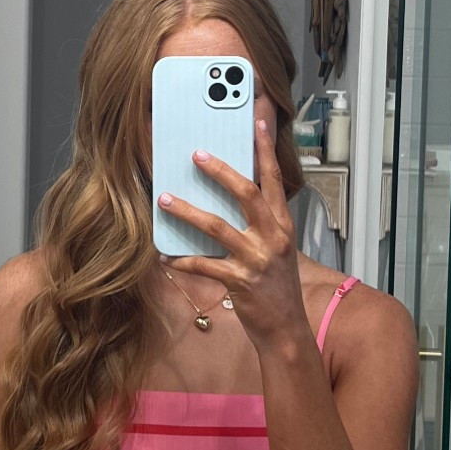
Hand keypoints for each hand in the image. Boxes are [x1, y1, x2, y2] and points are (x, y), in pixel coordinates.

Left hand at [157, 118, 312, 356]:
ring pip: (217, 227)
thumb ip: (259, 223)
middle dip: (220, 171)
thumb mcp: (276, 249)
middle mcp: (273, 237)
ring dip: (187, 211)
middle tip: (195, 154)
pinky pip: (205, 265)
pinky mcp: (240, 282)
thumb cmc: (277, 285)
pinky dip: (182, 260)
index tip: (257, 121)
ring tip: (164, 199)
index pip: (273, 179)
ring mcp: (257, 259)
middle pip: (246, 194)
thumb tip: (229, 196)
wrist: (286, 329)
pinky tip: (165, 255)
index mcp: (282, 225)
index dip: (265, 150)